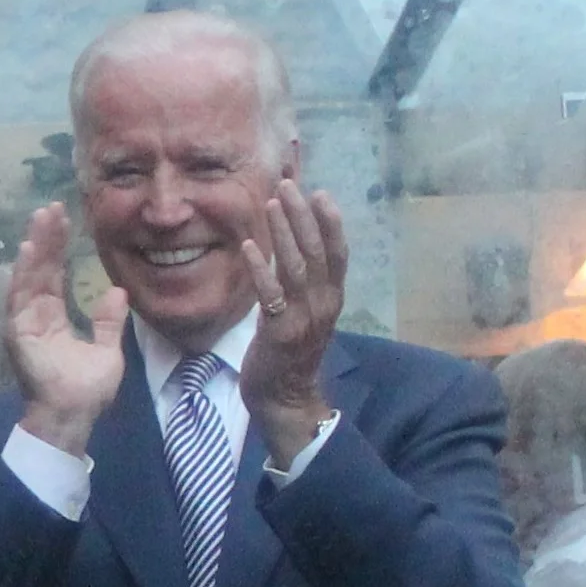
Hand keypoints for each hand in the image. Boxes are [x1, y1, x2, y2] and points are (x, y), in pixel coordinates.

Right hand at [5, 203, 128, 457]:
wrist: (72, 417)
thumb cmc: (87, 392)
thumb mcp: (107, 351)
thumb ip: (108, 322)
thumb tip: (115, 292)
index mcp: (52, 321)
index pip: (54, 276)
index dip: (58, 249)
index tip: (65, 220)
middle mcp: (34, 318)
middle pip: (39, 270)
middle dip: (45, 238)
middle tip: (52, 207)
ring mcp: (24, 325)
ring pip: (27, 277)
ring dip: (34, 247)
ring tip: (41, 218)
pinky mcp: (18, 334)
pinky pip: (19, 297)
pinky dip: (22, 273)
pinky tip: (28, 249)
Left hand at [239, 179, 347, 468]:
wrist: (286, 401)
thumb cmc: (290, 356)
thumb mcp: (305, 316)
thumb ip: (303, 286)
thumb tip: (293, 250)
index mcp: (332, 299)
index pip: (338, 252)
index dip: (330, 221)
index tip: (318, 192)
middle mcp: (323, 305)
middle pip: (318, 251)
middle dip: (304, 215)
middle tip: (289, 185)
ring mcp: (303, 318)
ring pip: (297, 266)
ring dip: (284, 232)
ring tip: (272, 203)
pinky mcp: (280, 333)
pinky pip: (270, 295)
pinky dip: (260, 269)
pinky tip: (248, 246)